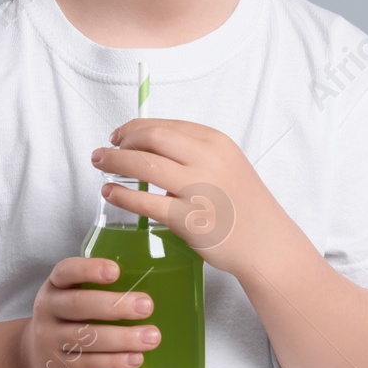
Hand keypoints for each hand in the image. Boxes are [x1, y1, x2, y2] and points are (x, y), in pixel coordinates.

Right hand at [15, 256, 162, 367]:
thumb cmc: (69, 323)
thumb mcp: (73, 300)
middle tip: (147, 305)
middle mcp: (48, 311)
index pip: (66, 271)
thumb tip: (160, 285)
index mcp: (55, 287)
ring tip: (152, 337)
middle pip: (79, 304)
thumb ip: (101, 291)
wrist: (35, 364)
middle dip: (115, 305)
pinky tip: (136, 359)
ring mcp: (50, 342)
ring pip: (86, 337)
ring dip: (122, 337)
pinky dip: (114, 362)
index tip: (116, 271)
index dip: (89, 269)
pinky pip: (89, 364)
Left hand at [90, 119, 300, 279]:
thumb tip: (152, 146)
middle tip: (104, 151)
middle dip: (121, 142)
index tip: (120, 134)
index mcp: (216, 142)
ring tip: (101, 166)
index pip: (165, 125)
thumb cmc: (244, 206)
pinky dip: (122, 194)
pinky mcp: (189, 219)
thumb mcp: (227, 165)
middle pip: (152, 138)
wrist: (266, 242)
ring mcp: (199, 189)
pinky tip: (111, 193)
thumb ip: (195, 153)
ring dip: (115, 162)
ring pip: (144, 165)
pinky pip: (146, 202)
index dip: (135, 127)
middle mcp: (208, 160)